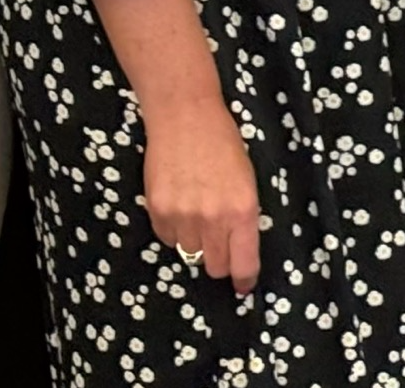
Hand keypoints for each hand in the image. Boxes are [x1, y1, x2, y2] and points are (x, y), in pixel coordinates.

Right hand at [142, 100, 261, 293]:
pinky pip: (167, 238)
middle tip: (219, 243)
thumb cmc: (223, 144)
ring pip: (189, 253)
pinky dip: (175, 229)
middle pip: (214, 267)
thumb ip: (243, 217)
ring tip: (198, 211)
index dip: (244, 279)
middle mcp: (213, 218)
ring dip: (195, 242)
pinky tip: (180, 203)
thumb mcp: (247, 180)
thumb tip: (238, 250)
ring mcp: (183, 216)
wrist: (185, 117)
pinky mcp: (158, 211)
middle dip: (219, 261)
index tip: (244, 287)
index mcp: (243, 210)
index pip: (243, 262)